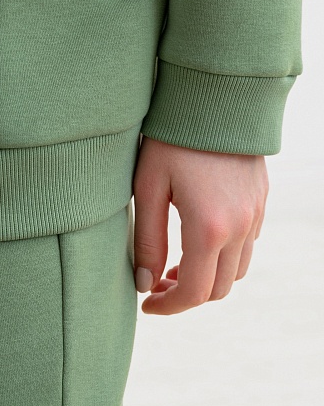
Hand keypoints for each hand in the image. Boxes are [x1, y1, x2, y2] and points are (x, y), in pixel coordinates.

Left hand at [132, 134, 268, 314]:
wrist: (212, 98)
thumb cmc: (171, 139)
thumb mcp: (148, 187)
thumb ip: (146, 240)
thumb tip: (144, 283)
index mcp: (209, 228)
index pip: (193, 292)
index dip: (168, 307)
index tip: (146, 304)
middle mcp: (240, 227)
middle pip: (219, 289)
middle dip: (186, 296)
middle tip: (155, 283)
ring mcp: (255, 214)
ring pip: (238, 270)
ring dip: (208, 278)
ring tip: (174, 264)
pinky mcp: (261, 200)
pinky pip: (248, 244)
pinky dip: (225, 256)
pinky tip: (198, 239)